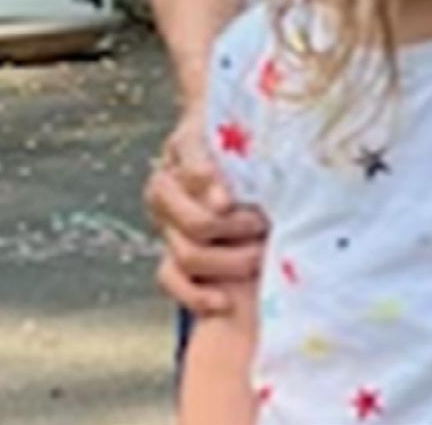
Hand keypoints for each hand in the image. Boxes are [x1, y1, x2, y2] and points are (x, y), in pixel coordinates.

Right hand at [145, 109, 267, 314]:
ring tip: (260, 255)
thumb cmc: (251, 141)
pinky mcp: (171, 255)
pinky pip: (170, 280)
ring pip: (187, 254)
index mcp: (184, 147)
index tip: (231, 201)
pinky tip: (223, 301)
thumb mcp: (247, 132)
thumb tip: (226, 195)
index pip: (193, 167)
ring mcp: (167, 224)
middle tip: (264, 225)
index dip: (209, 185)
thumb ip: (241, 150)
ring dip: (228, 261)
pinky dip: (195, 294)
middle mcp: (168, 187)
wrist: (245, 159)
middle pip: (195, 221)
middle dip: (234, 230)